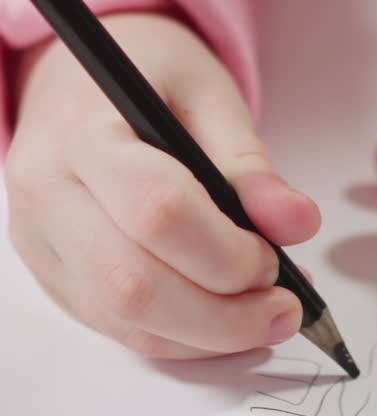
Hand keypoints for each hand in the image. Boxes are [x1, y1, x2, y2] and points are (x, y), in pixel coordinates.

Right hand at [5, 12, 319, 357]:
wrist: (78, 80)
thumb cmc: (149, 78)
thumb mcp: (210, 97)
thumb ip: (250, 164)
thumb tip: (296, 224)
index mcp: (82, 131)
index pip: (156, 212)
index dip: (227, 250)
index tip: (274, 255)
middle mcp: (46, 193)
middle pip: (134, 285)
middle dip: (224, 315)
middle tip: (285, 307)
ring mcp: (40, 243)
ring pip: (125, 321)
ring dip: (210, 335)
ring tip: (266, 313)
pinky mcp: (52, 277)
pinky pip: (120, 329)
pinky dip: (185, 338)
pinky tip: (226, 317)